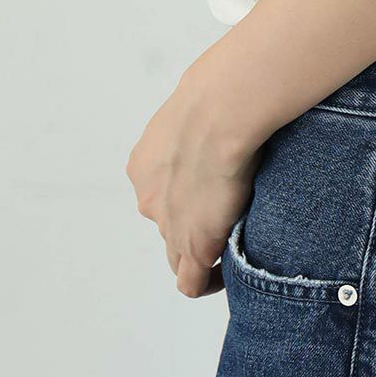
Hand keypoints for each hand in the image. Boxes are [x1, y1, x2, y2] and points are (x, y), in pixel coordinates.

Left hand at [125, 67, 264, 297]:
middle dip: (190, 225)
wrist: (220, 110)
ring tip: (230, 244)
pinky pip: (192, 282)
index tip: (211, 191)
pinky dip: (208, 282)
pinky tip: (228, 273)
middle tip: (224, 215)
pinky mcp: (194, 245)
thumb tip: (224, 114)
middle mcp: (150, 198)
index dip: (185, 197)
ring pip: (178, 255)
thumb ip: (200, 123)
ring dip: (200, 253)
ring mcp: (170, 225)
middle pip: (167, 224)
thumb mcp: (197, 105)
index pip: (161, 194)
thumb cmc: (219, 93)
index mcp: (145, 166)